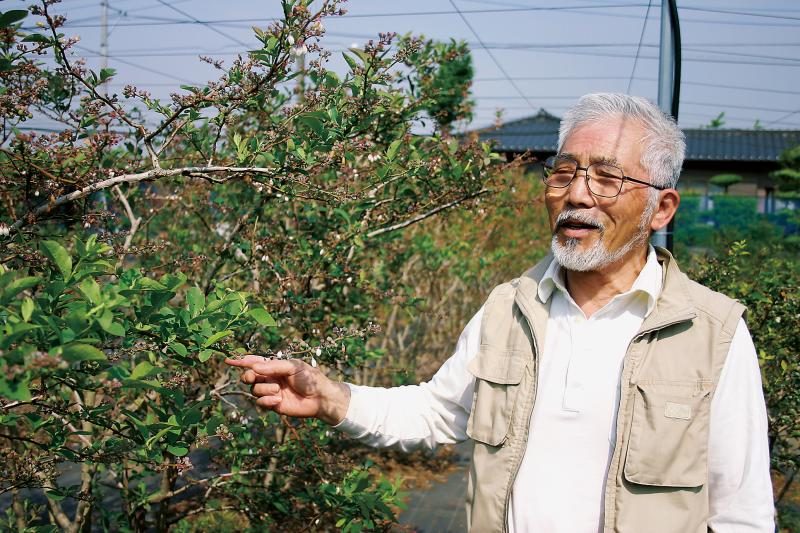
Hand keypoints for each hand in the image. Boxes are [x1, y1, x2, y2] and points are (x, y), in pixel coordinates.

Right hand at [224, 355, 350, 424]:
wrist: (320, 397)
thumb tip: (254, 367)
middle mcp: (270, 378)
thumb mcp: (292, 366)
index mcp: (274, 366)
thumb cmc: (309, 378)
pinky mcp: (273, 405)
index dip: (241, 361)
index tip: (228, 359)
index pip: (254, 362)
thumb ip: (273, 366)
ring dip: (264, 389)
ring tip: (279, 390)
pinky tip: (278, 400)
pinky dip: (267, 401)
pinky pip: (261, 403)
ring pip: (254, 390)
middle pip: (248, 377)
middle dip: (247, 376)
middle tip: (253, 376)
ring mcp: (270, 392)